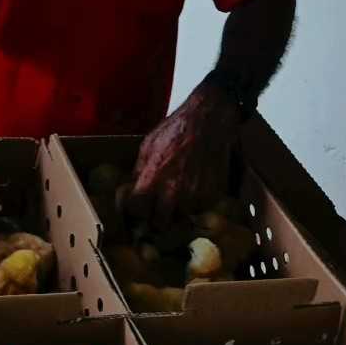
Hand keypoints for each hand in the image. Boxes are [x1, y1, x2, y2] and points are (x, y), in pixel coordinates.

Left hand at [123, 86, 240, 228]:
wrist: (208, 120)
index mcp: (152, 180)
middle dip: (156, 218)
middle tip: (157, 209)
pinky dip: (195, 202)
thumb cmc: (175, 129)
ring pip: (181, 218)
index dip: (136, 210)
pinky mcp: (212, 196)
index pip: (137, 212)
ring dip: (177, 211)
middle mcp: (174, 194)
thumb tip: (133, 190)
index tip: (138, 207)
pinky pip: (199, 209)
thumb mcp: (147, 146)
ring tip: (178, 193)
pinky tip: (194, 185)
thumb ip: (140, 172)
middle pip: (160, 224)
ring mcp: (195, 197)